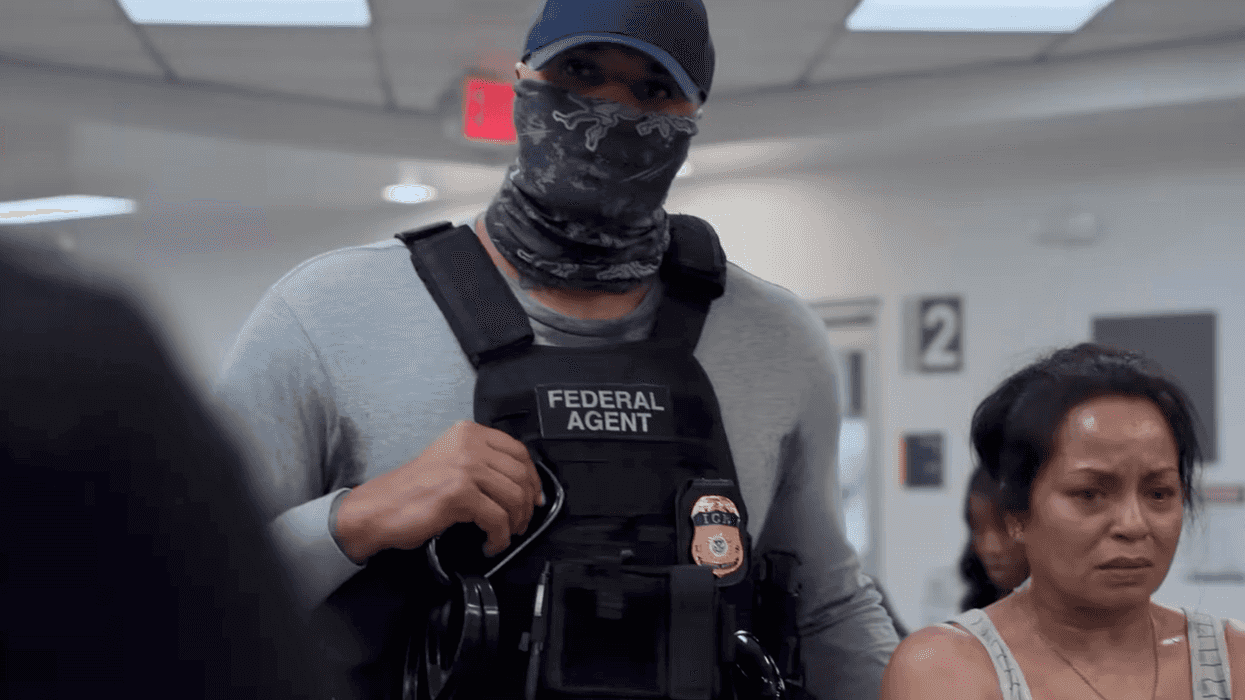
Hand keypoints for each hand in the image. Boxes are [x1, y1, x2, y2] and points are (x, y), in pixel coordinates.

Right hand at [335, 421, 542, 561]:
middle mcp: (468, 445)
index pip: (518, 450)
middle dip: (526, 505)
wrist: (379, 509)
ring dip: (515, 523)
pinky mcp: (460, 494)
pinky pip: (498, 520)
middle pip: (520, 475)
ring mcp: (465, 468)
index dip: (533, 477)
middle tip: (521, 522)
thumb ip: (480, 462)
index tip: (535, 495)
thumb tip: (519, 482)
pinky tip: (489, 543)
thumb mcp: (449, 461)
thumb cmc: (411, 491)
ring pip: (514, 498)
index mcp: (468, 433)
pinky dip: (499, 538)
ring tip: (505, 535)